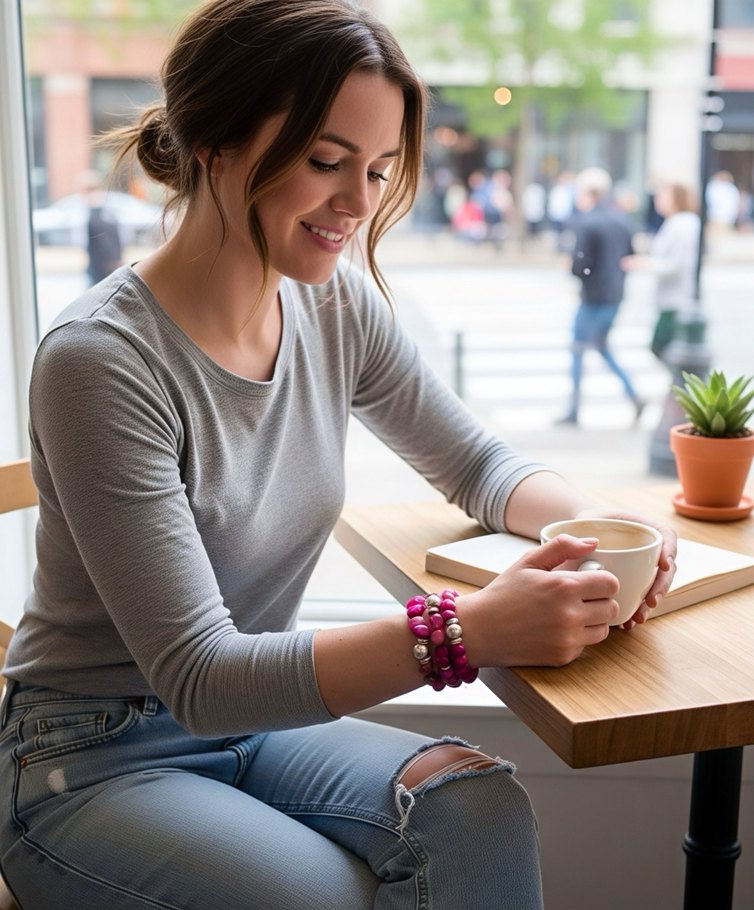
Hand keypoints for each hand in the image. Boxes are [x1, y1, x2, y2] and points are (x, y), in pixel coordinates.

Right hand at [456, 533, 619, 668]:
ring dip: (592, 621)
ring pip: (603, 629)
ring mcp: (568, 639)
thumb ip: (562, 546)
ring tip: (568, 614)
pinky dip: (576, 638)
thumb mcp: (527, 562)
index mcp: (564, 586)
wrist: (478, 630)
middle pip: (612, 607)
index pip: (611, 583)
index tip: (589, 581)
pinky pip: (585, 645)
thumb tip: (593, 543)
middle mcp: (570, 614)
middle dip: (599, 600)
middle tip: (578, 598)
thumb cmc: (502, 594)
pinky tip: (554, 630)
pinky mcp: (563, 657)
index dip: (602, 580)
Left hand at [574, 507, 677, 628]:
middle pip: (665, 568)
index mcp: (642, 528)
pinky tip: (627, 622)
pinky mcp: (633, 582)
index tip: (663, 565)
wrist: (576, 535)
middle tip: (651, 601)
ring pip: (654, 586)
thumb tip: (592, 544)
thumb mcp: (585, 519)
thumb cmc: (583, 524)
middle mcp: (647, 549)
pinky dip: (635, 610)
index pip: (666, 536)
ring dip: (649, 604)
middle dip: (661, 586)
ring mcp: (642, 566)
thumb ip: (584, 531)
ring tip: (638, 618)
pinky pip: (639, 597)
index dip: (670, 550)